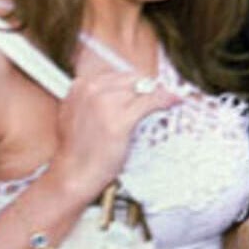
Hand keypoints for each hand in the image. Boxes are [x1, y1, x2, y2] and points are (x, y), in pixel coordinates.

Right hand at [50, 52, 180, 199]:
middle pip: (132, 79)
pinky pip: (151, 103)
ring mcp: (105, 104)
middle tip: (159, 96)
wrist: (74, 174)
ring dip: (157, 95)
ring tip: (169, 100)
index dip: (135, 84)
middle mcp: (92, 90)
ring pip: (142, 90)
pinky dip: (166, 101)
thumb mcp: (77, 114)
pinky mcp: (120, 120)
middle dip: (147, 88)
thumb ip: (95, 98)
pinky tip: (174, 101)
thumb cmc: (78, 149)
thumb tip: (124, 91)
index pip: (117, 75)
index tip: (146, 89)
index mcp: (81, 86)